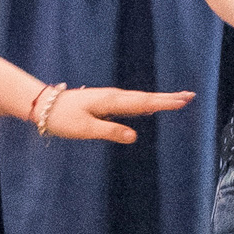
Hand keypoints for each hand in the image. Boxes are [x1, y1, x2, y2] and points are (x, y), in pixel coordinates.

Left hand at [39, 87, 195, 144]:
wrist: (43, 105)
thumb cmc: (62, 118)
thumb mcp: (85, 129)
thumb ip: (110, 132)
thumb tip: (133, 136)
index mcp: (111, 101)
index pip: (143, 103)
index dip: (164, 103)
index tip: (183, 102)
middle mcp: (113, 96)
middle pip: (145, 98)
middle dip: (168, 98)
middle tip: (189, 96)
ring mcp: (109, 98)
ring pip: (139, 99)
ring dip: (159, 99)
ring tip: (177, 100)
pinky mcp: (105, 102)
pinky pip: (131, 102)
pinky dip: (145, 102)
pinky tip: (151, 105)